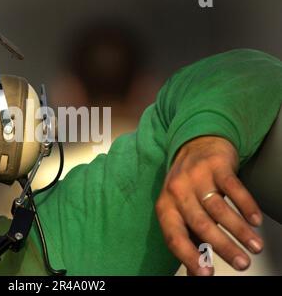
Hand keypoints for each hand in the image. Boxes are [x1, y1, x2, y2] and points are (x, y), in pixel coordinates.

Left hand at [155, 136, 263, 275]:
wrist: (195, 144)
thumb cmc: (187, 185)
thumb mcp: (180, 209)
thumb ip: (188, 238)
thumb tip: (198, 272)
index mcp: (165, 207)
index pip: (174, 237)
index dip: (189, 257)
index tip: (206, 274)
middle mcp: (177, 192)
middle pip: (200, 224)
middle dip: (223, 247)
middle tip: (242, 264)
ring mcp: (196, 177)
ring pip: (219, 208)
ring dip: (239, 230)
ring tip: (254, 246)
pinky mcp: (215, 165)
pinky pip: (233, 188)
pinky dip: (246, 205)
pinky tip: (255, 220)